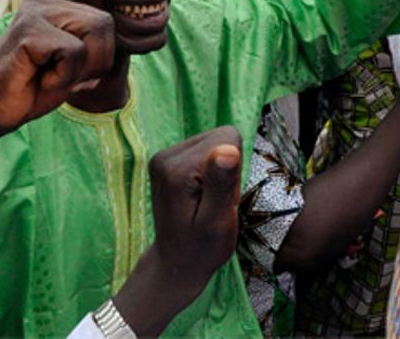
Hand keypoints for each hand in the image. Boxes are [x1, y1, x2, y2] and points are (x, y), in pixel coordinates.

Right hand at [0, 0, 115, 132]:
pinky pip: (73, 52)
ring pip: (93, 35)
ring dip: (77, 70)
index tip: (67, 72)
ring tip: (46, 75)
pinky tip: (35, 78)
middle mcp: (42, 0)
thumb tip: (131, 36)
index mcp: (53, 5)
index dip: (99, 58)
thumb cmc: (31, 90)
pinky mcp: (28, 30)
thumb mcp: (73, 65)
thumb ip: (94, 45)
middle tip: (58, 76)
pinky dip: (61, 76)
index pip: (105, 22)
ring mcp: (33, 11)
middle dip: (94, 62)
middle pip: (105, 24)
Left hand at [113, 126, 242, 335]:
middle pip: (220, 137)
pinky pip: (204, 150)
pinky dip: (210, 171)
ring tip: (210, 201)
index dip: (236, 169)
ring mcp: (163, 156)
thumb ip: (221, 184)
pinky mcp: (167, 160)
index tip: (223, 198)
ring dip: (220, 171)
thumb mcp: (217, 222)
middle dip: (228, 169)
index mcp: (177, 168)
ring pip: (213, 142)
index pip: (228, 139)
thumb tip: (228, 148)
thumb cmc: (201, 248)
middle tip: (217, 202)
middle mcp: (165, 155)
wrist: (177, 262)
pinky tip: (202, 196)